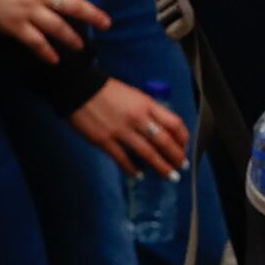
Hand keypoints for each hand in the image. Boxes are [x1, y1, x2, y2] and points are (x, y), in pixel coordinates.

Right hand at [68, 74, 195, 177]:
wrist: (79, 88)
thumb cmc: (108, 92)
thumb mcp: (134, 96)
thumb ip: (148, 111)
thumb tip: (161, 130)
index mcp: (147, 104)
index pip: (174, 123)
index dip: (183, 139)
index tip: (184, 148)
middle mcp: (137, 118)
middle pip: (164, 141)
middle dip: (176, 157)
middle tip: (181, 167)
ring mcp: (121, 130)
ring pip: (148, 153)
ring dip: (161, 167)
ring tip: (169, 176)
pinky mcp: (104, 140)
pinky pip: (123, 159)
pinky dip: (133, 169)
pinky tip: (139, 175)